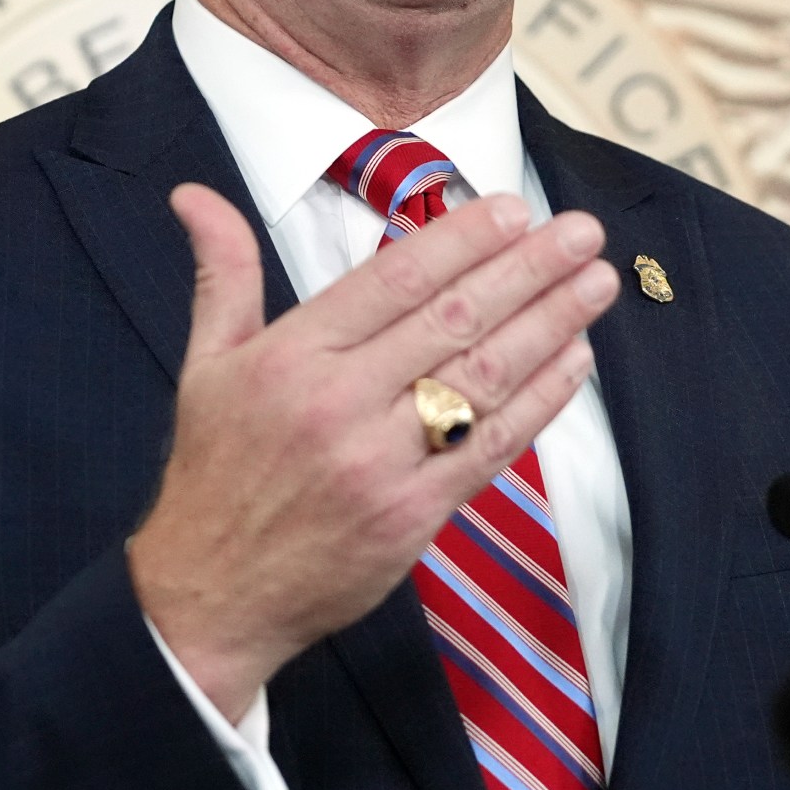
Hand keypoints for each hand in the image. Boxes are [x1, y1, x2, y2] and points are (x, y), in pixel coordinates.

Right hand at [127, 183, 618, 721]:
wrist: (211, 595)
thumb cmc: (214, 475)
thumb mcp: (205, 365)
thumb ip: (222, 273)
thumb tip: (194, 194)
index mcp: (291, 357)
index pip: (393, 279)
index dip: (461, 239)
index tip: (514, 210)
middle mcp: (338, 403)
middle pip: (451, 320)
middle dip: (526, 270)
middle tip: (580, 232)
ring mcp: (380, 463)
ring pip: (481, 379)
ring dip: (549, 325)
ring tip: (595, 283)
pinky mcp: (413, 516)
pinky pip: (490, 448)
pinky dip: (539, 402)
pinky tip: (574, 361)